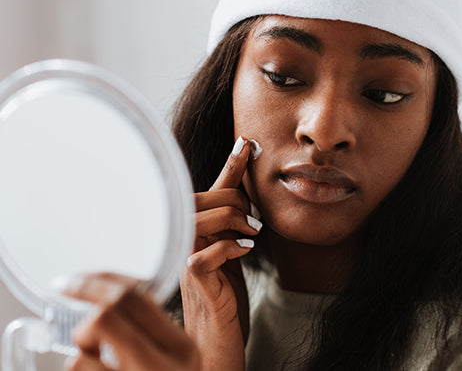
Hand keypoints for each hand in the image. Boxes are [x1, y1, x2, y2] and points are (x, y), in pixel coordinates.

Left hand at [62, 274, 199, 370]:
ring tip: (91, 358)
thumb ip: (151, 327)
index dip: (99, 280)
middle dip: (82, 305)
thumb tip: (107, 293)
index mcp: (181, 348)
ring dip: (78, 352)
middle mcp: (161, 369)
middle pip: (109, 314)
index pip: (138, 296)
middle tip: (67, 294)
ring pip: (82, 354)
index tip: (75, 280)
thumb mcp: (173, 357)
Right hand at [181, 137, 261, 370]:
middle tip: (255, 218)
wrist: (214, 341)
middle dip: (237, 197)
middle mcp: (184, 238)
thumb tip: (249, 198)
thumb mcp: (232, 252)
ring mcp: (184, 257)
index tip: (248, 142)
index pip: (212, 187)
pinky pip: (209, 251)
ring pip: (206, 215)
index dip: (231, 164)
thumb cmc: (223, 295)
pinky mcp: (193, 280)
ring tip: (254, 232)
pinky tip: (245, 251)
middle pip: (206, 195)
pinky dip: (233, 246)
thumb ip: (233, 226)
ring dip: (237, 218)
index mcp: (194, 229)